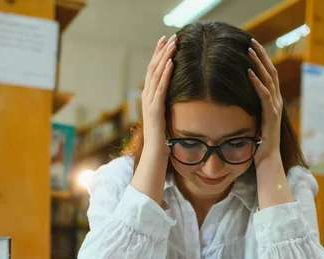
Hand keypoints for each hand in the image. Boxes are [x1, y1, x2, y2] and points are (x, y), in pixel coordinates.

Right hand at [141, 34, 176, 155]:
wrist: (155, 156)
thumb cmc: (162, 141)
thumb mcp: (166, 119)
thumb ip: (168, 107)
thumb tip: (177, 100)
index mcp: (149, 98)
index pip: (153, 72)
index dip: (158, 56)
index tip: (166, 43)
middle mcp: (147, 98)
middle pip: (153, 69)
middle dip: (161, 52)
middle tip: (169, 36)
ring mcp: (150, 103)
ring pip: (156, 75)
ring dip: (165, 58)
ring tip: (173, 44)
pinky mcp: (155, 110)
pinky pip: (161, 88)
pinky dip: (166, 74)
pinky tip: (171, 63)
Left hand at [247, 38, 282, 163]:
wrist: (267, 159)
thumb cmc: (258, 142)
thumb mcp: (253, 120)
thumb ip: (250, 109)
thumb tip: (237, 99)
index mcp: (273, 101)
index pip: (268, 75)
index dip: (262, 60)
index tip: (252, 46)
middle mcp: (276, 101)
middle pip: (270, 72)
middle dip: (260, 55)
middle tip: (251, 41)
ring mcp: (275, 108)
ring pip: (268, 79)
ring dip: (258, 63)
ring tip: (249, 50)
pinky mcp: (270, 115)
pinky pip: (264, 95)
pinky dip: (256, 82)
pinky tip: (249, 72)